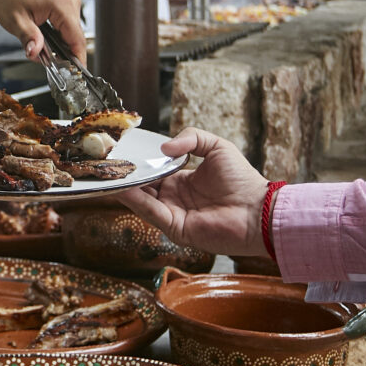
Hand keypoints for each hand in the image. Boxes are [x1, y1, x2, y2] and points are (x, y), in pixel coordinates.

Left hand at [0, 0, 85, 60]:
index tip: (73, 76)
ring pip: (69, 32)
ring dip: (56, 43)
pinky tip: (40, 34)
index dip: (76, 60)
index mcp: (62, 4)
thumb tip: (36, 55)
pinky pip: (65, 24)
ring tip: (37, 43)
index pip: (77, 40)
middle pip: (74, 38)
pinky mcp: (63, 1)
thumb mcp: (15, 20)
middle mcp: (69, 0)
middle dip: (61, 53)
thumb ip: (29, 39)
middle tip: (41, 59)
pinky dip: (55, 34)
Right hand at [114, 128, 270, 256]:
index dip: (139, 163)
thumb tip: (164, 148)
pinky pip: (151, 212)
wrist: (258, 210)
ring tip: (108, 173)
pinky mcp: (175, 228)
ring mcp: (173, 213)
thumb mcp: (217, 147)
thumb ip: (192, 138)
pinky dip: (135, 201)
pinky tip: (124, 188)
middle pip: (142, 187)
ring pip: (141, 200)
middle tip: (106, 162)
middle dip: (126, 175)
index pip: (153, 172)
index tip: (123, 151)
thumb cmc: (242, 180)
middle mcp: (174, 198)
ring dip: (125, 187)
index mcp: (182, 181)